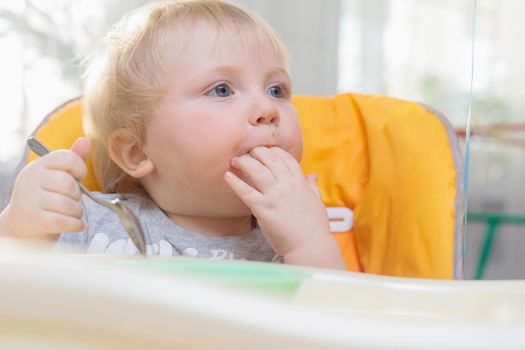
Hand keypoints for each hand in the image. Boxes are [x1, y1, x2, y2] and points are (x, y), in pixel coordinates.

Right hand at [0, 137, 90, 239]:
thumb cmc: (46, 197)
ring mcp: (29, 199)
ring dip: (77, 212)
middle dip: (77, 195)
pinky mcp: (33, 219)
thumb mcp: (56, 175)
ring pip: (68, 204)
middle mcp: (31, 179)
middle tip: (72, 200)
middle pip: (69, 184)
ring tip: (73, 213)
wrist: (22, 225)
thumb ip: (72, 159)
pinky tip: (78, 225)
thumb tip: (86, 140)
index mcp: (39, 165)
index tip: (77, 178)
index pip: (68, 158)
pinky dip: (76, 225)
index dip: (80, 169)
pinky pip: (63, 221)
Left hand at [224, 146, 344, 268]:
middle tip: (247, 152)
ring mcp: (275, 196)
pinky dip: (235, 182)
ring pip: (257, 170)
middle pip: (269, 158)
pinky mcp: (263, 209)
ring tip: (235, 160)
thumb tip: (312, 175)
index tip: (264, 150)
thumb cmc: (315, 227)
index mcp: (300, 182)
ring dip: (244, 161)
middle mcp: (287, 185)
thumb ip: (312, 187)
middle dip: (256, 151)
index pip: (285, 158)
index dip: (273, 150)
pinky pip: (246, 192)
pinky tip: (227, 176)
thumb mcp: (317, 202)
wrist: (310, 246)